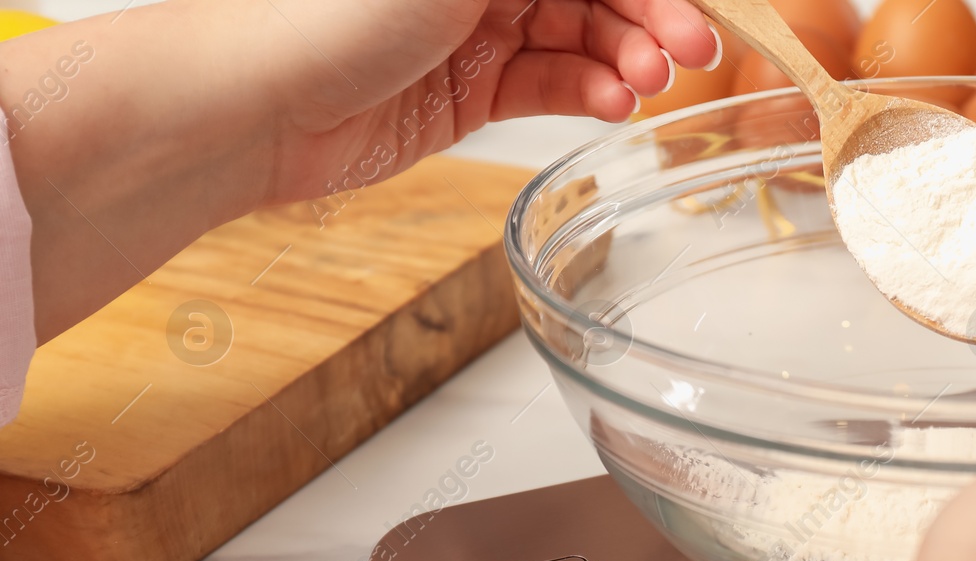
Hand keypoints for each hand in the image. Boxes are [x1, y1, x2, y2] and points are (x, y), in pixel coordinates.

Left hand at [2, 0, 717, 339]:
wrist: (250, 108)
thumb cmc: (326, 11)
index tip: (697, 10)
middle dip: (650, 17)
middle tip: (693, 54)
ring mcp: (476, 32)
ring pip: (582, 39)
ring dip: (623, 61)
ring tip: (644, 89)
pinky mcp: (470, 94)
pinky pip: (551, 87)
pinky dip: (588, 93)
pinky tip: (612, 105)